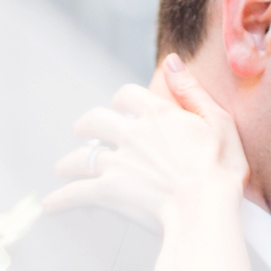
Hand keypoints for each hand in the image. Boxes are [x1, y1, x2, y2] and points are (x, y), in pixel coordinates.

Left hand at [44, 55, 248, 230]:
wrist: (204, 209)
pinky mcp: (109, 191)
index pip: (128, 95)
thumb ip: (191, 90)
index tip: (119, 106)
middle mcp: (132, 133)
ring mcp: (118, 163)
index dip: (121, 100)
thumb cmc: (219, 170)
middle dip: (86, 126)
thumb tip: (172, 61)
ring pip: (82, 157)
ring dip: (70, 162)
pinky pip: (77, 193)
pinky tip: (51, 204)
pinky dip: (61, 199)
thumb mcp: (217, 122)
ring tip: (62, 168)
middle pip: (96, 121)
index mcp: (158, 114)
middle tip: (81, 131)